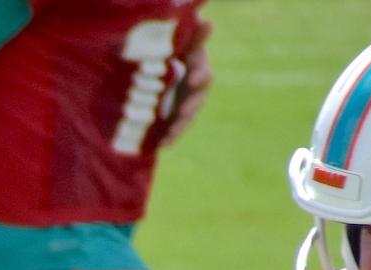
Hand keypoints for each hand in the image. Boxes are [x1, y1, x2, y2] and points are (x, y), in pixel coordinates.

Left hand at [161, 29, 213, 144]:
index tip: (193, 78)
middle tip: (183, 110)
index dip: (200, 76)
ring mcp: (185, 105)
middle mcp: (195, 90)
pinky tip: (161, 145)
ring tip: (170, 135)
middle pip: (197, 100)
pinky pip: (173, 130)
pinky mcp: (174, 118)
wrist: (163, 67)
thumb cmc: (175, 51)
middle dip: (190, 106)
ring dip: (179, 127)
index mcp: (198, 71)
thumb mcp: (184, 42)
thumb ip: (195, 36)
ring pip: (186, 118)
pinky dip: (169, 138)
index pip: (203, 74)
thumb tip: (209, 23)